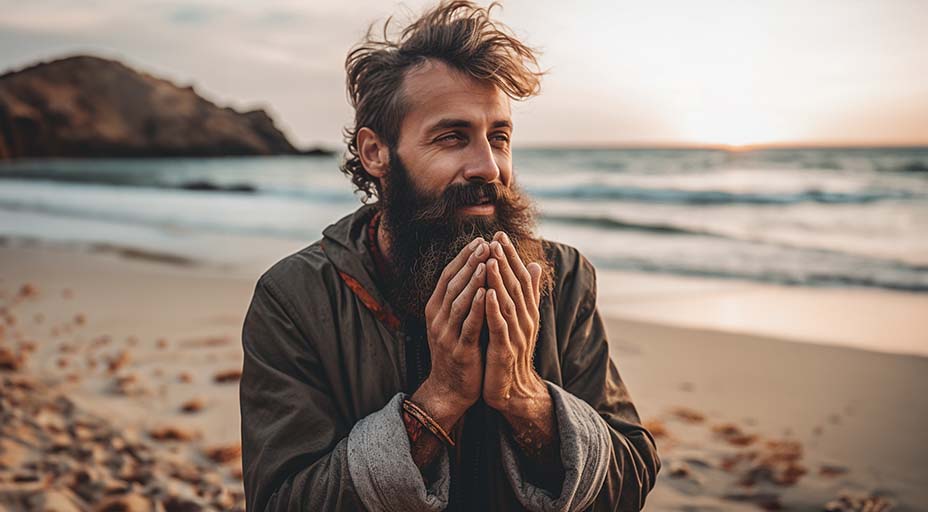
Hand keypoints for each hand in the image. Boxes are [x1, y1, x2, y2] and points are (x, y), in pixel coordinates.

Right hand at [412, 236, 490, 431]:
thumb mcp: (455, 322)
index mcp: (435, 309)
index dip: (463, 257)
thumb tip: (477, 270)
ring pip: (459, 301)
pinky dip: (477, 308)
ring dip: (473, 280)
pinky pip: (469, 325)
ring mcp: (446, 334)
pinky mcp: (459, 350)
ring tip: (487, 261)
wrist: (449, 390)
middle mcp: (437, 319)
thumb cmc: (458, 352)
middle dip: (469, 262)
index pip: (448, 276)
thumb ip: (463, 298)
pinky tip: (488, 293)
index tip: (479, 240)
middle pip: (453, 284)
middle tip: (485, 244)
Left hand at [482, 231, 547, 414]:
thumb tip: (535, 265)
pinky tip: (488, 294)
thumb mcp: (520, 320)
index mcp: (527, 312)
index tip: (500, 235)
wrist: (515, 391)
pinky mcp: (506, 352)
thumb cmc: (512, 353)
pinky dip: (495, 310)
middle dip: (505, 261)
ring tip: (490, 259)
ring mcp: (517, 336)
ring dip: (499, 280)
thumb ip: (527, 294)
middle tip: (496, 238)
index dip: (511, 256)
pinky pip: (501, 327)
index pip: (520, 278)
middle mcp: (525, 320)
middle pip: (516, 286)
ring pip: (509, 303)